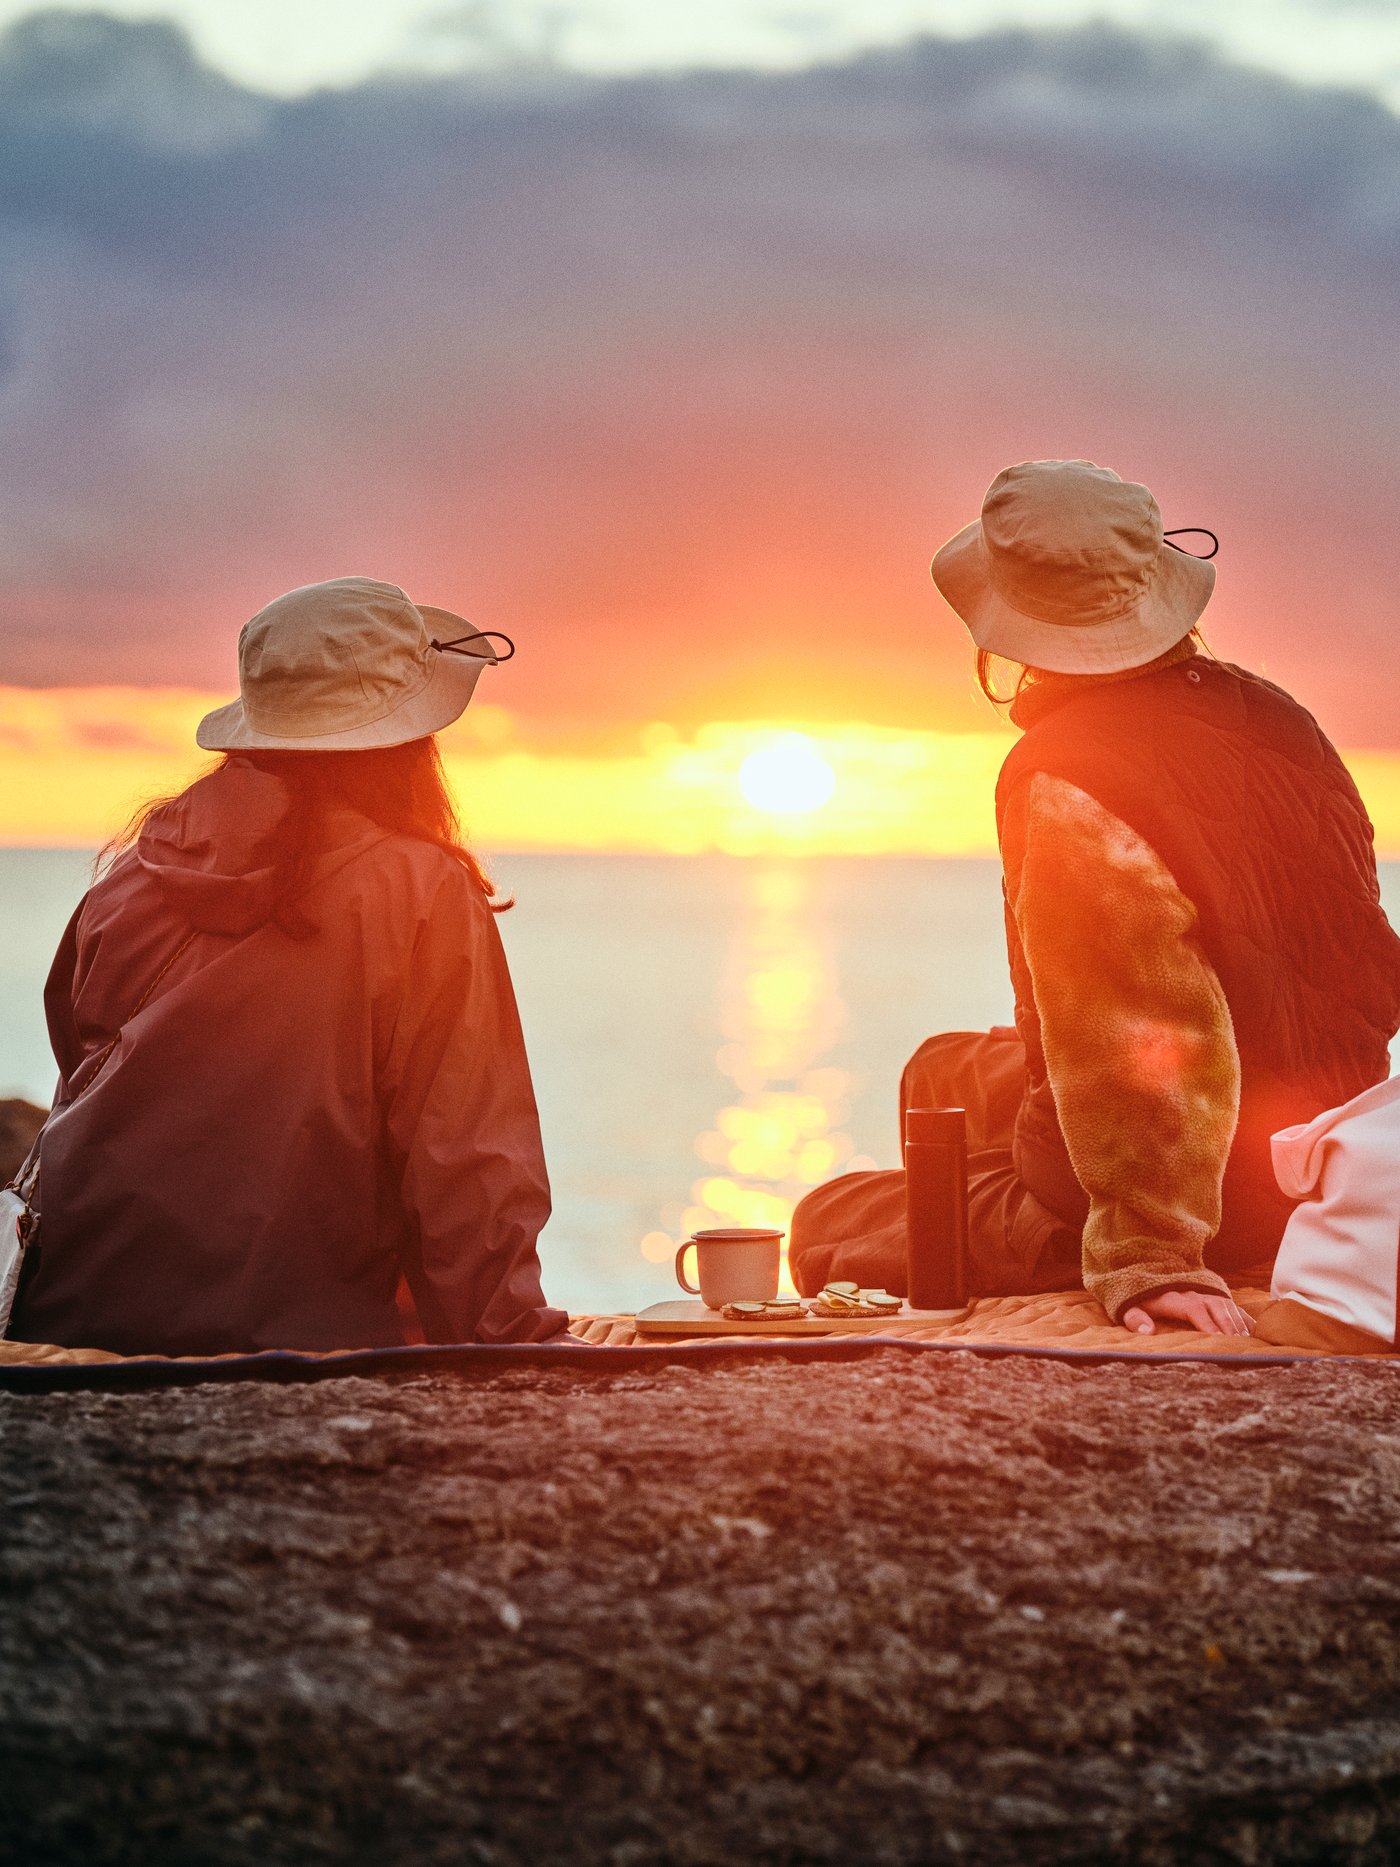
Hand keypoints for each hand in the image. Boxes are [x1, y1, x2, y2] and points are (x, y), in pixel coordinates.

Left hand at [1120, 1288, 1252, 1336]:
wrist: (1148, 1273)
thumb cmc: (1139, 1298)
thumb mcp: (1128, 1306)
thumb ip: (1135, 1318)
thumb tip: (1147, 1331)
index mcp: (1174, 1297)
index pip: (1194, 1310)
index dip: (1207, 1324)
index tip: (1218, 1340)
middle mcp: (1194, 1293)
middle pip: (1216, 1309)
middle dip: (1228, 1327)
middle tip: (1240, 1348)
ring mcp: (1207, 1293)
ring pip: (1228, 1307)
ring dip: (1239, 1325)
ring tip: (1250, 1345)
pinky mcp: (1216, 1296)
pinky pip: (1235, 1307)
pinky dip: (1246, 1320)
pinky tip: (1256, 1335)